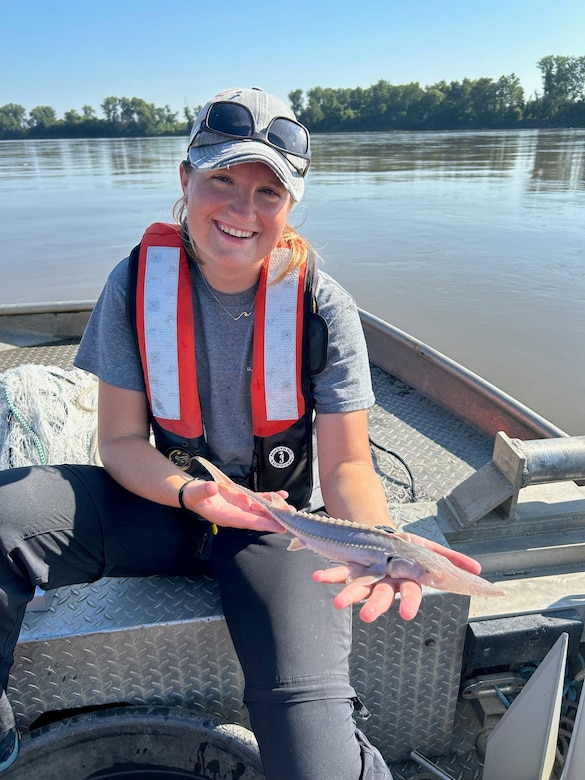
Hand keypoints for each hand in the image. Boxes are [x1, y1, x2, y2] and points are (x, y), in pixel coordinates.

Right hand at [181, 479, 287, 532]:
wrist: (192, 493)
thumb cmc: (193, 495)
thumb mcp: (195, 493)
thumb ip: (203, 491)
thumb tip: (212, 488)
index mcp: (225, 516)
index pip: (247, 521)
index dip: (263, 523)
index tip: (278, 526)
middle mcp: (235, 514)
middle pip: (258, 518)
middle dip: (275, 518)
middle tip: (292, 519)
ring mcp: (240, 507)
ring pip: (261, 509)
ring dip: (275, 509)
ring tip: (291, 509)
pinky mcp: (242, 499)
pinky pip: (258, 500)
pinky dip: (270, 498)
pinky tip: (282, 496)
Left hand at [312, 532, 481, 621]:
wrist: (382, 535)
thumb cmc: (407, 549)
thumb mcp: (431, 551)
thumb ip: (452, 561)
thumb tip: (478, 571)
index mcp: (406, 578)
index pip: (411, 592)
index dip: (409, 603)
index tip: (407, 614)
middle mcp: (386, 581)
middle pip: (382, 595)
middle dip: (376, 606)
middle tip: (368, 617)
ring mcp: (367, 575)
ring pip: (359, 588)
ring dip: (349, 596)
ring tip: (339, 604)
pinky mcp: (350, 566)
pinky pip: (338, 571)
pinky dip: (329, 575)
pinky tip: (318, 577)